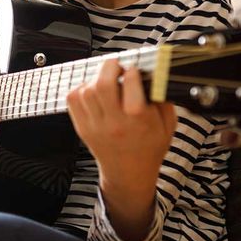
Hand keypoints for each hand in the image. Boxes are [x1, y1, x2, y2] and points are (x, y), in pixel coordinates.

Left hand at [66, 58, 176, 216]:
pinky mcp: (82, 128)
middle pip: (102, 84)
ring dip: (95, 78)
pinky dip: (80, 89)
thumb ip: (163, 98)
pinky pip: (73, 100)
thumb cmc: (150, 147)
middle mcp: (115, 123)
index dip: (132, 70)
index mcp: (139, 120)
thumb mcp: (168, 125)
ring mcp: (95, 126)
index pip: (130, 85)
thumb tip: (156, 73)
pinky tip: (92, 91)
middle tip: (115, 65)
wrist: (128, 174)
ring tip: (105, 80)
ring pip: (86, 90)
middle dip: (109, 66)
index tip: (134, 69)